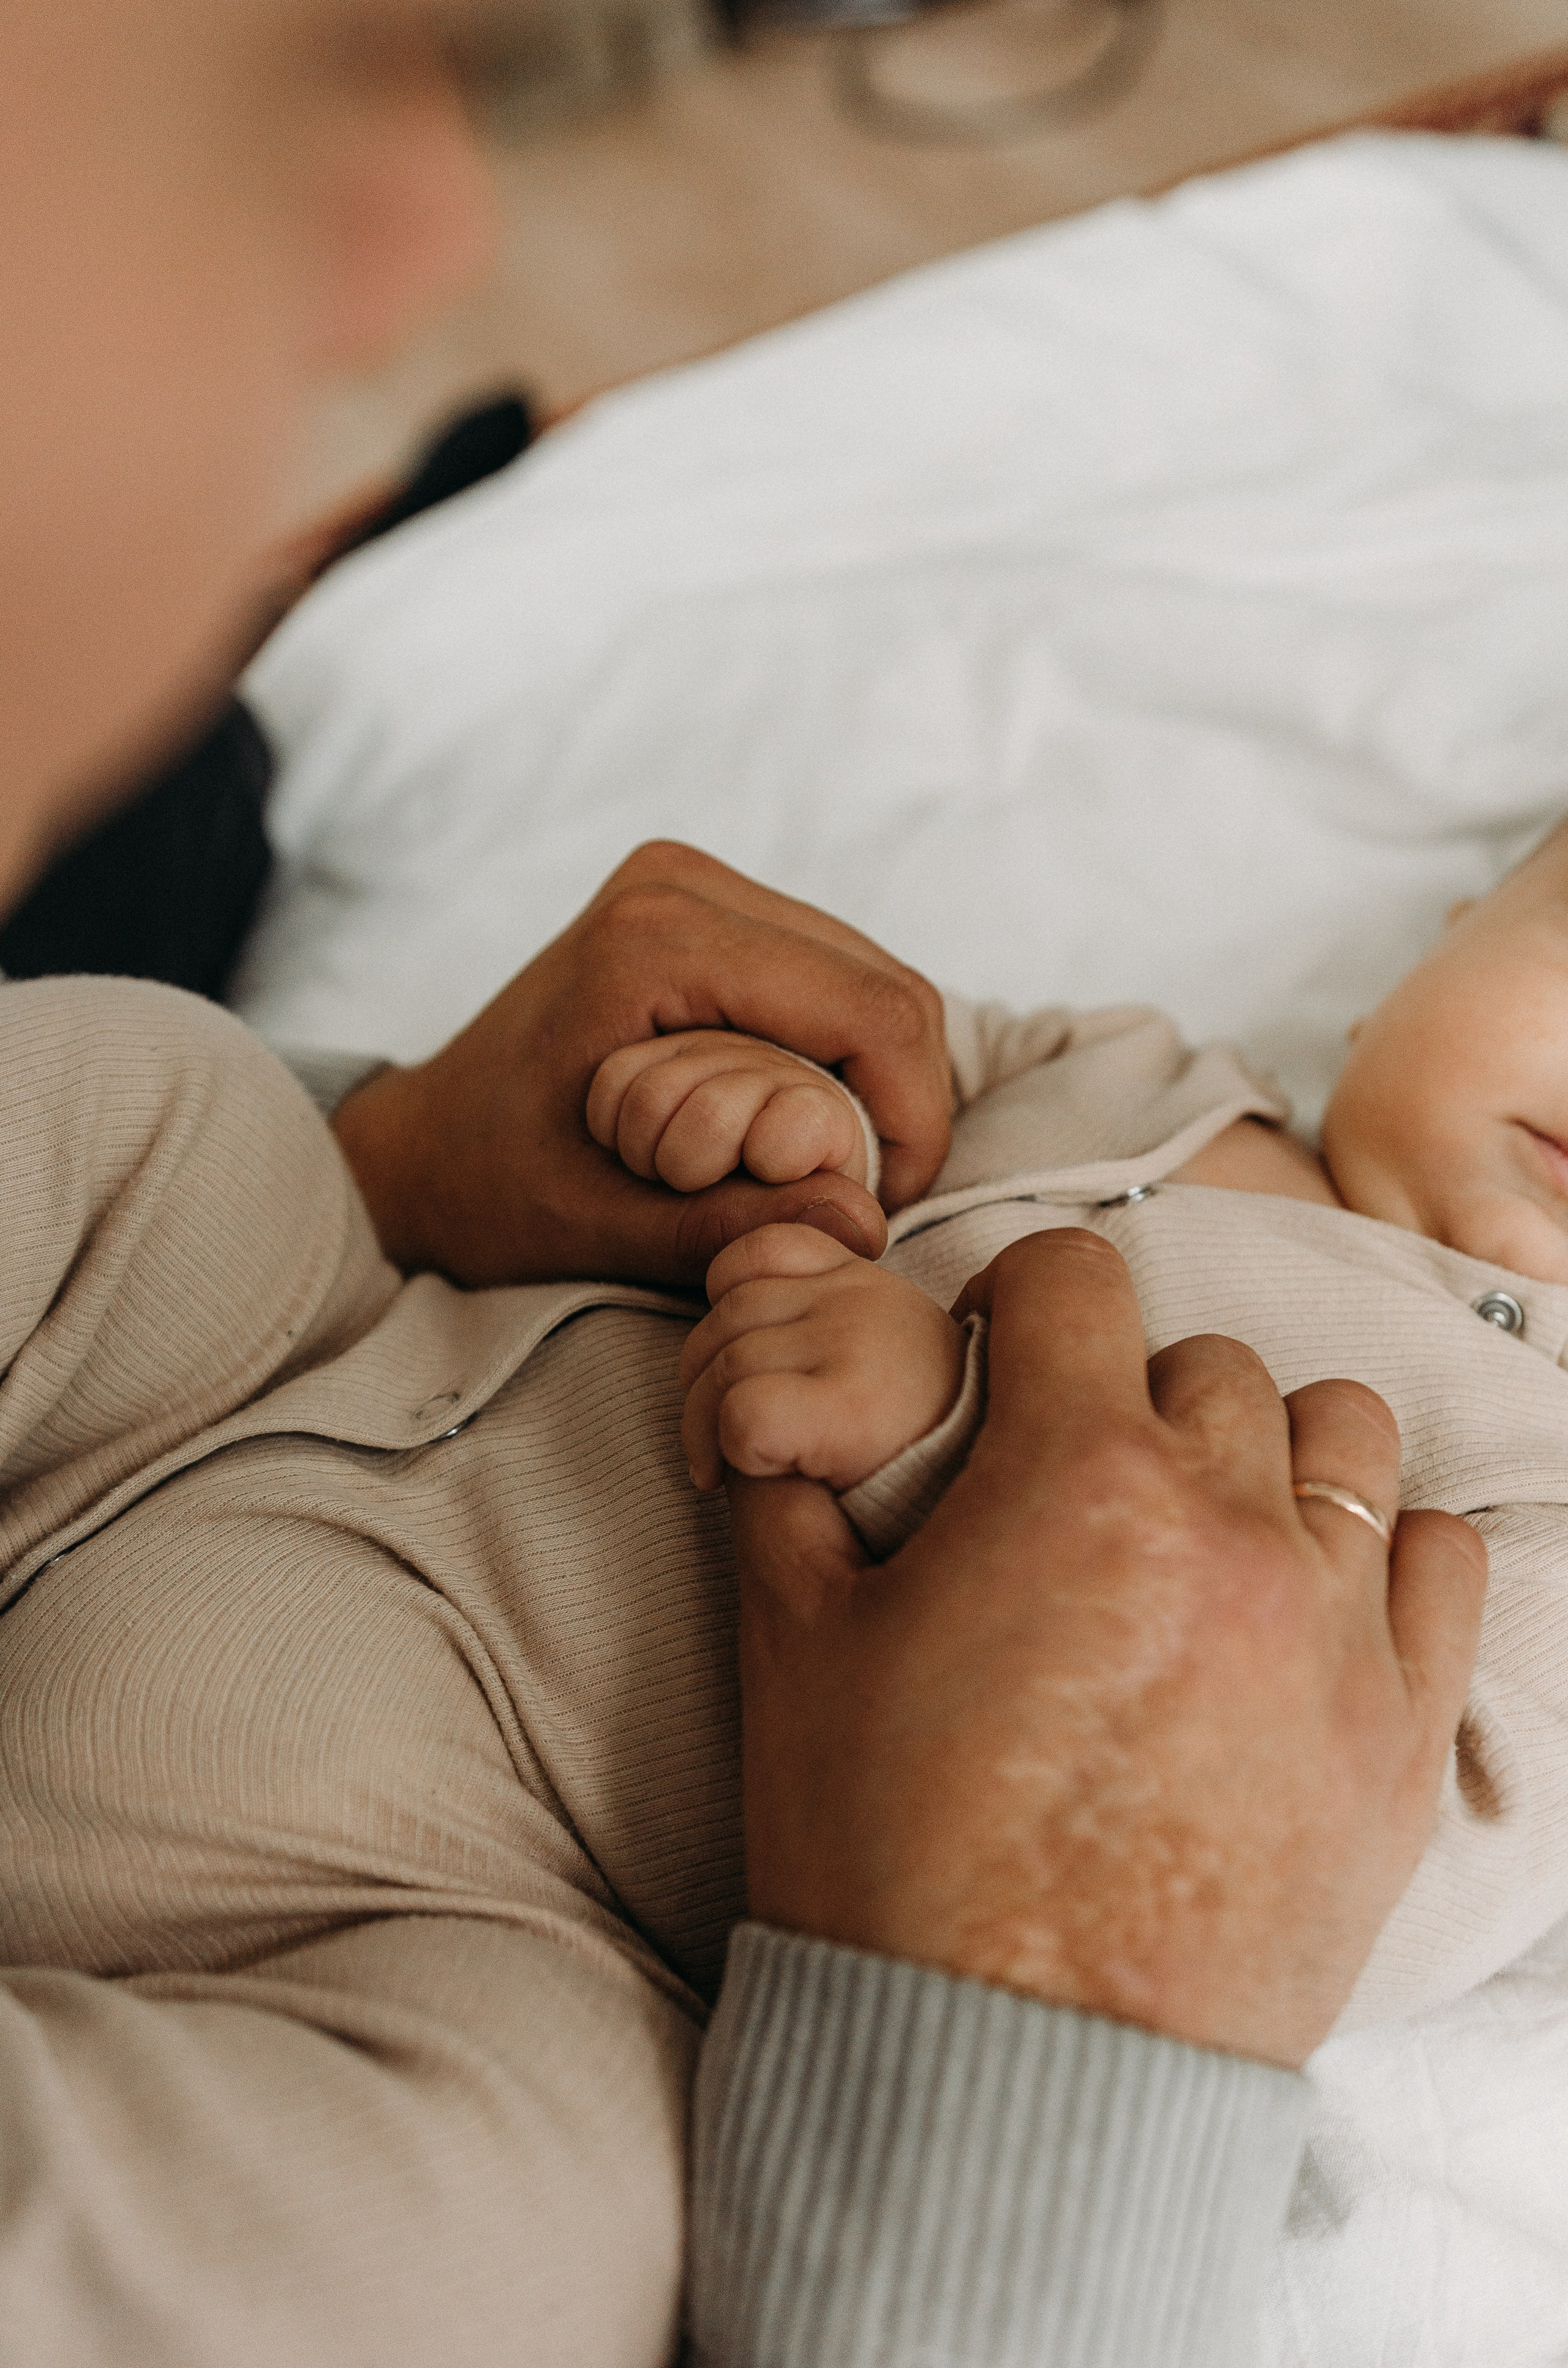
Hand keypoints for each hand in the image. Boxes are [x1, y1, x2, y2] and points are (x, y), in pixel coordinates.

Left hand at [329, 842, 950, 1287]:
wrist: (420, 1144)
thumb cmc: (490, 1190)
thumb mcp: (600, 1229)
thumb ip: (731, 1226)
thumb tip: (864, 1220)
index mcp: (657, 941)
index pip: (869, 1010)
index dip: (910, 1118)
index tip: (881, 1203)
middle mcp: (682, 885)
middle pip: (886, 986)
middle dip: (901, 1103)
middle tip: (863, 1195)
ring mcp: (693, 884)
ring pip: (870, 979)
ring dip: (875, 1081)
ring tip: (830, 1168)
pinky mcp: (702, 906)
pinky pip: (830, 978)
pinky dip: (841, 1058)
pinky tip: (802, 1122)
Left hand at [679, 1223, 964, 1491]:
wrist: (991, 1497)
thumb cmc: (918, 1442)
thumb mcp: (878, 1351)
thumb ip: (816, 1318)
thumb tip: (721, 1329)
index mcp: (865, 1278)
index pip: (761, 1249)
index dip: (730, 1304)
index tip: (750, 1368)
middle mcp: (864, 1295)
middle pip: (725, 1315)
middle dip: (698, 1385)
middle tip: (715, 1442)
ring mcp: (859, 1342)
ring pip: (724, 1367)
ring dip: (704, 1431)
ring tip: (726, 1469)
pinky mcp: (850, 1406)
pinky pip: (741, 1413)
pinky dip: (734, 1450)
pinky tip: (769, 1471)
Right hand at [732, 1227, 1487, 2069]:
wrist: (1003, 2075)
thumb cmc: (887, 1860)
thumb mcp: (794, 1650)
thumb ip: (788, 1492)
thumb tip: (776, 1410)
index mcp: (1072, 1480)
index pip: (1076, 1279)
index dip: (1022, 1296)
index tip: (1006, 1351)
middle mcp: (1225, 1525)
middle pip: (1209, 1363)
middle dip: (1134, 1393)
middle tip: (1082, 1480)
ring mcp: (1333, 1629)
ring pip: (1343, 1434)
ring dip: (1271, 1451)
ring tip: (1207, 1525)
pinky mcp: (1401, 1736)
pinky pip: (1440, 1560)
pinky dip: (1381, 1552)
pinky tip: (1308, 1601)